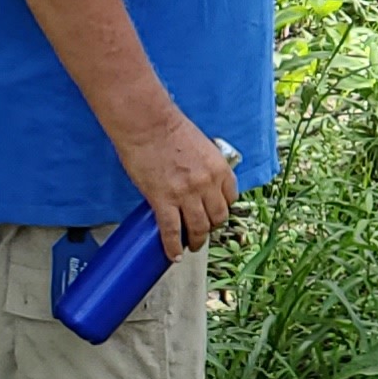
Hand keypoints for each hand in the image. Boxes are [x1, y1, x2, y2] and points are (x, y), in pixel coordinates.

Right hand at [118, 115, 237, 252]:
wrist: (146, 124)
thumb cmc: (169, 129)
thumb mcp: (201, 146)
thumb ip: (205, 166)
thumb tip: (201, 182)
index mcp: (219, 168)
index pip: (230, 198)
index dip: (223, 209)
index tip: (216, 214)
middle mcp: (207, 184)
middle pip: (217, 217)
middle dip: (211, 228)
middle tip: (203, 232)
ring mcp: (186, 194)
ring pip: (198, 228)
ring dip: (195, 241)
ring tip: (190, 245)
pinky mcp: (163, 200)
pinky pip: (171, 231)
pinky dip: (173, 246)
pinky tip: (174, 254)